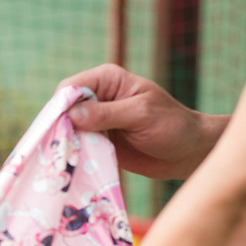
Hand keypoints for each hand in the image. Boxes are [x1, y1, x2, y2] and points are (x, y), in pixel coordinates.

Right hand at [58, 64, 225, 179]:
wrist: (188, 152)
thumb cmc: (172, 126)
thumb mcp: (140, 115)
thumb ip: (107, 113)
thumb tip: (72, 114)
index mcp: (107, 80)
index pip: (71, 87)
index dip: (61, 106)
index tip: (59, 128)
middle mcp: (98, 97)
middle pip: (63, 109)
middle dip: (59, 126)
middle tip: (57, 149)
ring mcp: (96, 120)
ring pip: (67, 129)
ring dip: (65, 143)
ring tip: (63, 160)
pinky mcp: (97, 140)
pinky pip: (77, 145)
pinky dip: (73, 154)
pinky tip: (72, 166)